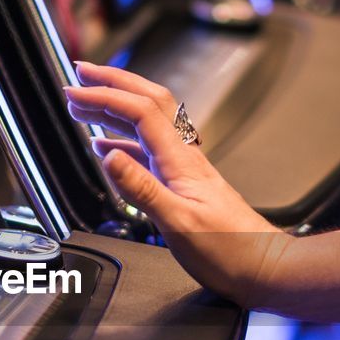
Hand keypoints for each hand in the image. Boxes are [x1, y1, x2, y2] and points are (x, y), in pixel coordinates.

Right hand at [63, 62, 289, 307]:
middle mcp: (184, 157)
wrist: (262, 267)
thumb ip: (142, 189)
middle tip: (82, 73)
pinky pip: (149, 150)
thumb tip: (109, 156)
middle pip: (148, 102)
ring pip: (148, 123)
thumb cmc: (230, 250)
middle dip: (113, 82)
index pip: (140, 112)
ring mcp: (184, 169)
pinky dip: (123, 141)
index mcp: (181, 161)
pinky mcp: (184, 184)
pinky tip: (109, 149)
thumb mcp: (179, 222)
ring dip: (116, 108)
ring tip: (87, 103)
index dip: (106, 96)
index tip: (76, 90)